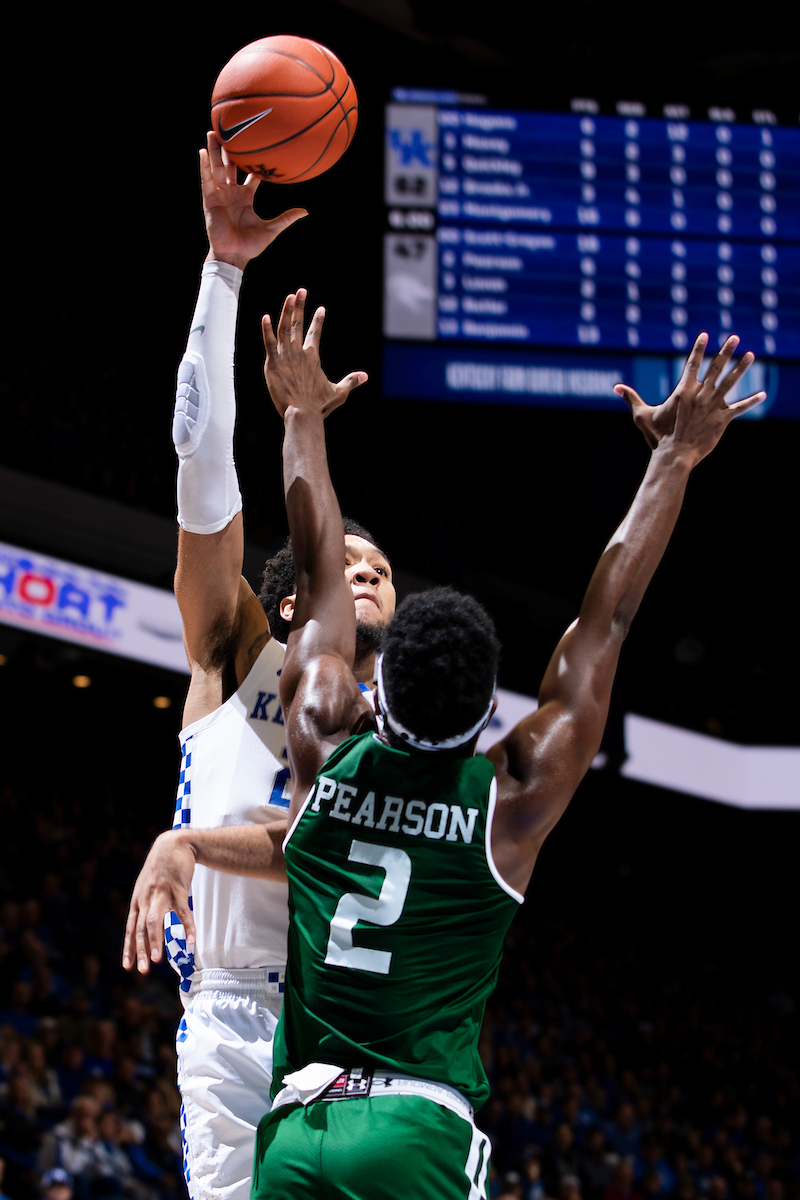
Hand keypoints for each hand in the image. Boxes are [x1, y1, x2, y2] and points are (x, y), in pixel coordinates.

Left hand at [122, 832, 196, 972]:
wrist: (174, 844)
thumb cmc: (161, 868)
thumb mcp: (149, 887)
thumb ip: (147, 906)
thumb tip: (148, 928)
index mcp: (138, 899)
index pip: (131, 927)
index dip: (129, 947)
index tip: (127, 966)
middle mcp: (146, 898)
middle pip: (141, 927)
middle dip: (140, 950)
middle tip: (143, 970)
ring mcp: (161, 893)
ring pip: (155, 920)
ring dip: (155, 940)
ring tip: (157, 959)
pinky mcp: (178, 888)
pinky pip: (182, 911)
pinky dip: (187, 926)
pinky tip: (191, 940)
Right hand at [201, 131, 306, 269]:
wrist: (234, 255)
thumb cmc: (251, 245)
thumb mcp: (272, 229)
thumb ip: (286, 218)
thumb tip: (305, 211)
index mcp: (245, 198)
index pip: (249, 175)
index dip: (251, 161)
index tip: (254, 145)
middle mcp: (231, 193)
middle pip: (230, 166)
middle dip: (229, 149)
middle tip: (230, 130)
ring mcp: (220, 195)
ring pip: (216, 168)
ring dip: (214, 151)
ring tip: (213, 132)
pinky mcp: (210, 200)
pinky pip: (206, 180)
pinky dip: (204, 166)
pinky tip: (202, 152)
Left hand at [262, 289, 367, 418]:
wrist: (302, 414)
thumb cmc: (319, 405)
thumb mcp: (338, 393)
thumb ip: (351, 381)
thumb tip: (365, 376)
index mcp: (312, 357)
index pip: (315, 333)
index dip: (317, 320)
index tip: (320, 308)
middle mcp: (299, 353)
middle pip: (298, 324)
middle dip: (300, 306)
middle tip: (301, 291)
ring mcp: (285, 357)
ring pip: (284, 329)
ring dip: (286, 312)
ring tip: (289, 297)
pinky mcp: (273, 364)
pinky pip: (269, 343)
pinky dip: (267, 330)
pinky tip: (265, 317)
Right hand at [614, 333, 765, 460]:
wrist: (675, 454)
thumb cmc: (658, 436)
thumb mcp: (642, 415)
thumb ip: (631, 398)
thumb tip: (615, 387)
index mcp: (684, 390)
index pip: (693, 363)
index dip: (699, 348)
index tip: (705, 335)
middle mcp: (701, 394)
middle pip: (716, 367)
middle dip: (726, 351)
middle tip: (735, 337)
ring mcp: (713, 405)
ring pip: (730, 382)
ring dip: (742, 368)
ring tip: (751, 354)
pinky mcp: (722, 419)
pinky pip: (740, 408)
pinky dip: (752, 401)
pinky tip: (763, 395)